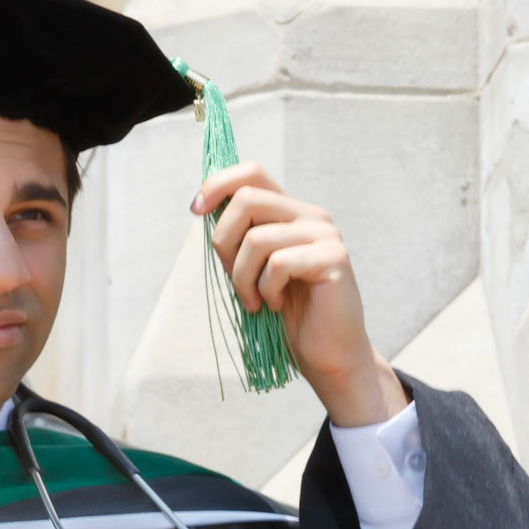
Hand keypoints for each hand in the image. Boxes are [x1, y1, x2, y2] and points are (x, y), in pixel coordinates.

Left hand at [192, 163, 408, 426]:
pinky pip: (278, 264)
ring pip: (257, 238)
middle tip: (233, 278)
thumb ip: (240, 238)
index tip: (195, 210)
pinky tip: (276, 306)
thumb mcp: (254, 270)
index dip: (217, 184)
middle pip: (246, 199)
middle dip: (224, 242)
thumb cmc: (289, 316)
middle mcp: (311, 216)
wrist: (327, 356)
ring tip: (255, 301)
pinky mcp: (333, 259)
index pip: (252, 172)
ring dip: (242, 278)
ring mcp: (325, 235)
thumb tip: (202, 208)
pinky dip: (266, 290)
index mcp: (291, 213)